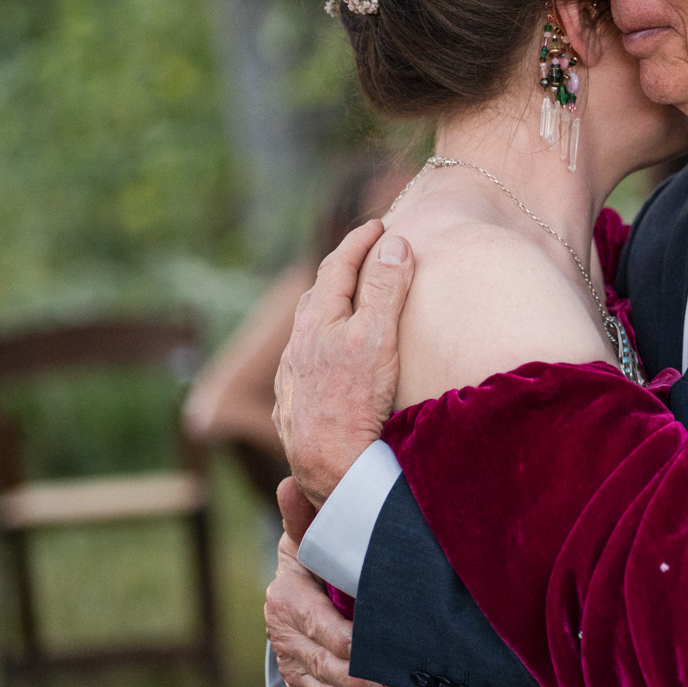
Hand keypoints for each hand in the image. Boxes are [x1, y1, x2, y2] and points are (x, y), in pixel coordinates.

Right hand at [266, 521, 390, 686]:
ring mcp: (291, 664)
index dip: (348, 644)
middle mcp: (284, 635)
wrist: (298, 584)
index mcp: (287, 597)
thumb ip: (308, 517)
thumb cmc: (318, 554)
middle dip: (355, 683)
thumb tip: (290, 482)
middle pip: (321, 666)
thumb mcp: (312, 535)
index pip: (318, 625)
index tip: (378, 655)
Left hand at [274, 220, 414, 504]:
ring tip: (348, 299)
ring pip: (308, 328)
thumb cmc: (355, 398)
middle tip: (366, 252)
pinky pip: (305, 359)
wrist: (326, 462)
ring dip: (329, 304)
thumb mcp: (378, 336)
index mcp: (320, 318)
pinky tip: (327, 357)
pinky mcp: (295, 404)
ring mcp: (294, 375)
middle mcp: (300, 343)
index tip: (378, 223)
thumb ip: (387, 288)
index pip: (338, 265)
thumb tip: (394, 244)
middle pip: (319, 292)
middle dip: (342, 267)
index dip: (359, 241)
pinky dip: (321, 341)